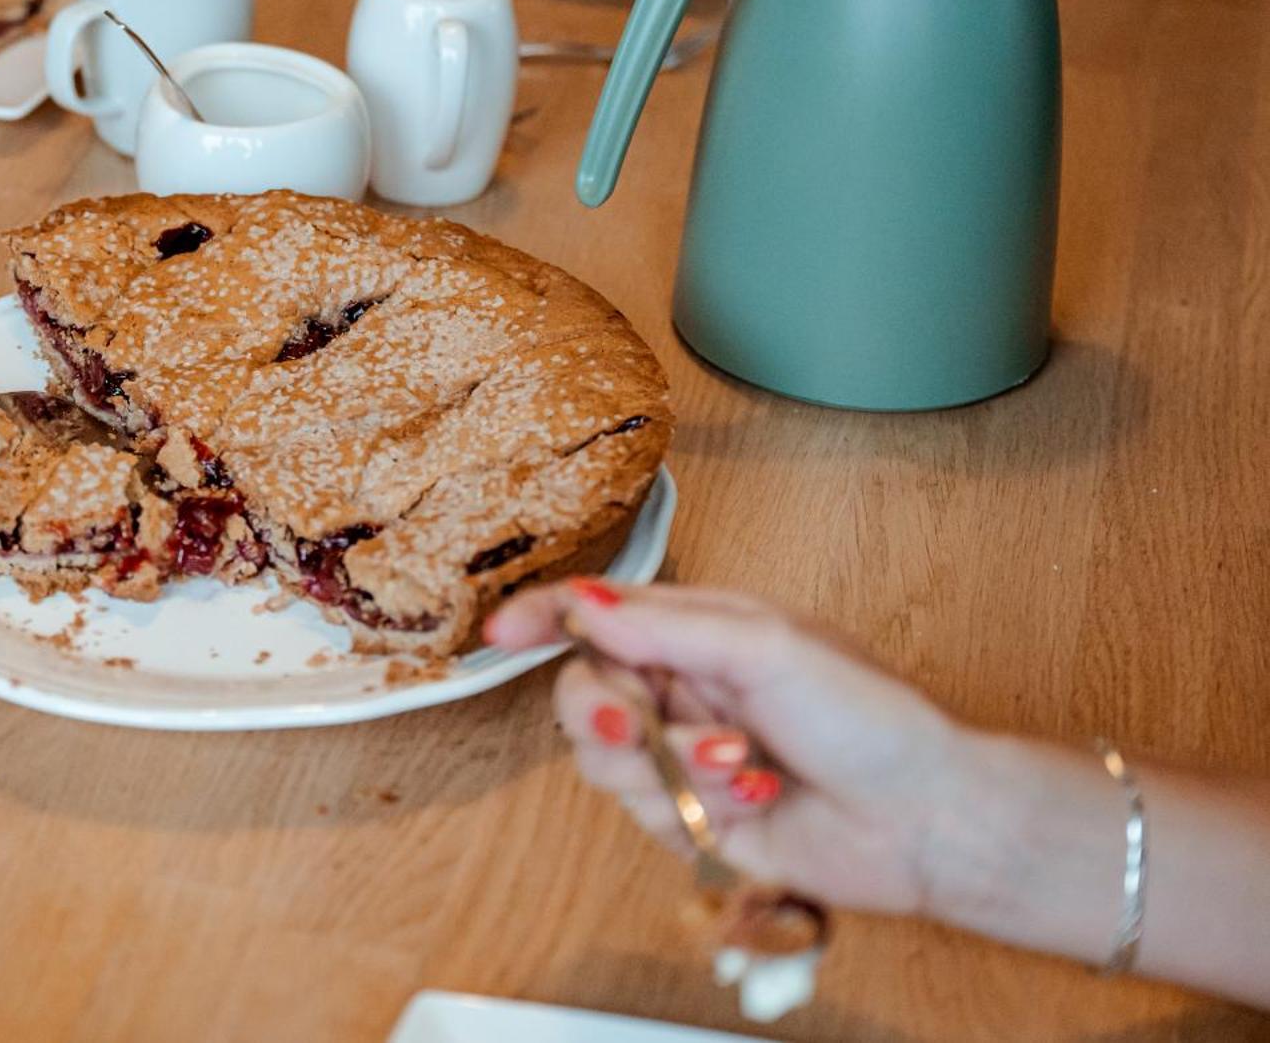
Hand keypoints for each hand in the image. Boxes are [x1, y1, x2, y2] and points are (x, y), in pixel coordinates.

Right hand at [487, 581, 973, 915]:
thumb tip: (585, 607)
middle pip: (583, 690)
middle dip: (604, 712)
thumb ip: (667, 629)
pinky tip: (751, 798)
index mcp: (699, 628)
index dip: (544, 617)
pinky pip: (642, 810)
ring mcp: (683, 752)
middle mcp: (682, 686)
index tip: (502, 633)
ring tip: (735, 766)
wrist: (924, 819)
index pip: (599, 612)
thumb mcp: (768, 647)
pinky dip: (693, 805)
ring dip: (666, 764)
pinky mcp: (691, 815)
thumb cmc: (869, 718)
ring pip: (603, 757)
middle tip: (636, 727)